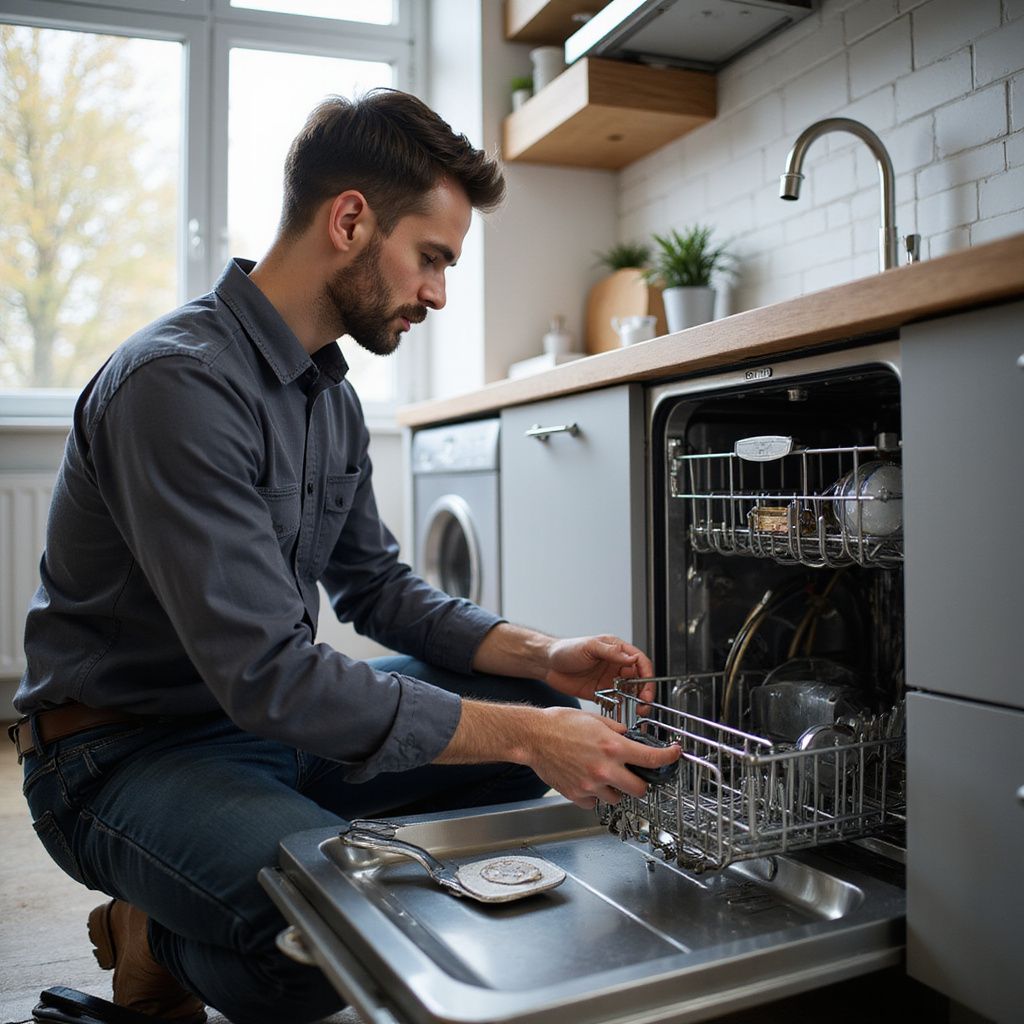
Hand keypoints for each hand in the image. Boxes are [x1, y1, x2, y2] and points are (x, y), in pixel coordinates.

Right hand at [526, 707, 679, 808]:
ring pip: (617, 798)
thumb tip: (629, 738)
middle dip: (640, 782)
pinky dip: (594, 794)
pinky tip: (587, 780)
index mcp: (613, 747)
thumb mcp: (595, 719)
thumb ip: (616, 731)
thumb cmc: (560, 724)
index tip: (674, 756)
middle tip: (633, 774)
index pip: (652, 758)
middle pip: (640, 789)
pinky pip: (594, 802)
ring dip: (616, 789)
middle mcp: (605, 768)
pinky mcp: (576, 795)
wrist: (533, 736)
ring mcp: (591, 785)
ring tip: (603, 775)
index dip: (669, 758)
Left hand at [544, 634, 655, 703]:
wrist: (547, 664)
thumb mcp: (589, 647)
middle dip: (645, 692)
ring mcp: (609, 681)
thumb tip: (631, 657)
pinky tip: (622, 714)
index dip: (646, 675)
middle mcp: (615, 666)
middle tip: (644, 704)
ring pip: (630, 693)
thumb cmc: (566, 649)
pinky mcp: (601, 694)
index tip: (647, 688)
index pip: (640, 662)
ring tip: (638, 711)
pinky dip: (621, 709)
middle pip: (639, 680)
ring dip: (636, 702)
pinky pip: (616, 703)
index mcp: (617, 651)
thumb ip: (611, 652)